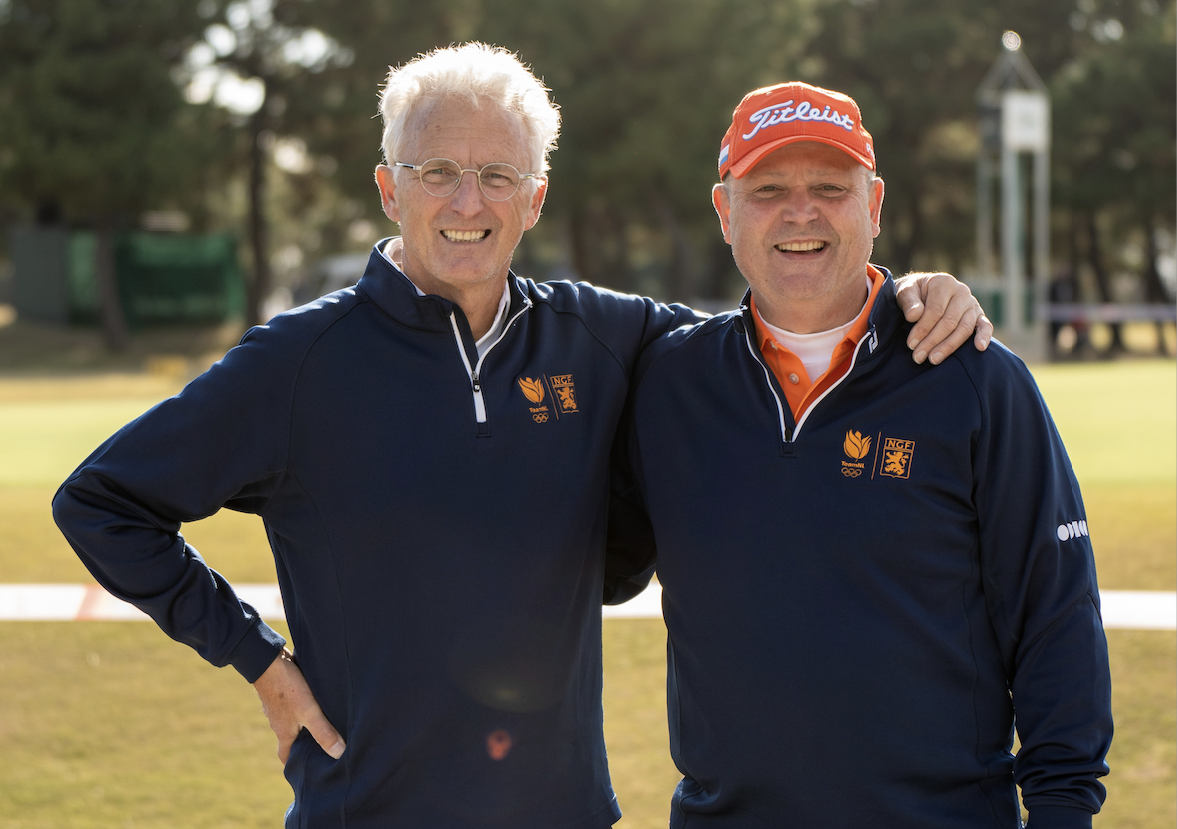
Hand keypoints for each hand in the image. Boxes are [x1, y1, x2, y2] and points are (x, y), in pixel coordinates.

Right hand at [253, 648, 345, 763]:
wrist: (268, 659)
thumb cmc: (287, 688)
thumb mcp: (309, 711)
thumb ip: (323, 732)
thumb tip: (339, 753)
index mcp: (283, 732)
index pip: (285, 756)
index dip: (294, 765)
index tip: (305, 771)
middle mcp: (279, 722)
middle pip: (291, 738)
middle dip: (304, 744)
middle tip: (322, 746)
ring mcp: (278, 707)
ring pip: (292, 721)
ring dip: (305, 724)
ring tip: (324, 723)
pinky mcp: (282, 692)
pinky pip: (292, 705)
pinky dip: (303, 707)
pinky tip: (316, 700)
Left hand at [895, 272, 992, 364]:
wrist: (921, 292)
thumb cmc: (912, 295)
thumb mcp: (904, 292)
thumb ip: (908, 302)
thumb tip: (914, 316)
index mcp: (943, 283)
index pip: (935, 310)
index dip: (923, 328)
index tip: (911, 344)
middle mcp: (961, 291)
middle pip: (949, 321)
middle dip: (932, 341)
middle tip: (918, 357)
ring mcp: (972, 304)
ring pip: (964, 328)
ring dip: (949, 346)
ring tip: (933, 359)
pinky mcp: (979, 315)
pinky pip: (985, 326)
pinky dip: (984, 336)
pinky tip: (980, 348)